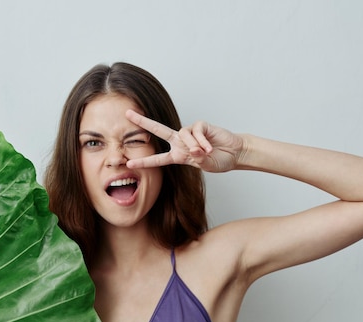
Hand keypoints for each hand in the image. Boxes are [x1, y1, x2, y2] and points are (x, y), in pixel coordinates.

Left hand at [125, 110, 244, 172]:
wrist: (234, 153)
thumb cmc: (219, 160)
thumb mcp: (205, 166)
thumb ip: (197, 159)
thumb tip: (194, 150)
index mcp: (178, 155)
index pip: (158, 159)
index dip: (144, 162)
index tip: (129, 164)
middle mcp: (181, 142)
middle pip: (158, 130)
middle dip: (143, 122)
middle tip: (128, 114)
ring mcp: (190, 133)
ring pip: (182, 134)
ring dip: (193, 145)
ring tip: (205, 153)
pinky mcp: (201, 126)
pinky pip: (196, 131)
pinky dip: (203, 141)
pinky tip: (210, 147)